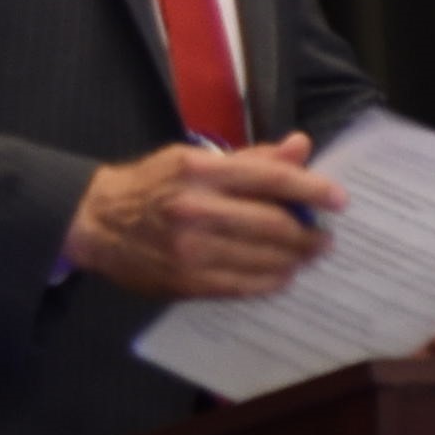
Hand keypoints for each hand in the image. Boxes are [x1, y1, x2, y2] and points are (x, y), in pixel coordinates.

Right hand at [66, 135, 342, 299]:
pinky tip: (282, 274)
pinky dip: (271, 281)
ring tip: (307, 254)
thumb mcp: (194, 158)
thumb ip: (252, 158)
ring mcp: (191, 250)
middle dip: (309, 234)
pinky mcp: (186, 282)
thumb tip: (301, 148)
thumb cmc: (152, 185)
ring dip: (296, 259)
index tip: (339, 200)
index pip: (271, 179)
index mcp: (200, 171)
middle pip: (275, 226)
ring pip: (265, 259)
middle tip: (324, 237)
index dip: (313, 189)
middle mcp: (196, 210)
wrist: (95, 222)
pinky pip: (244, 286)